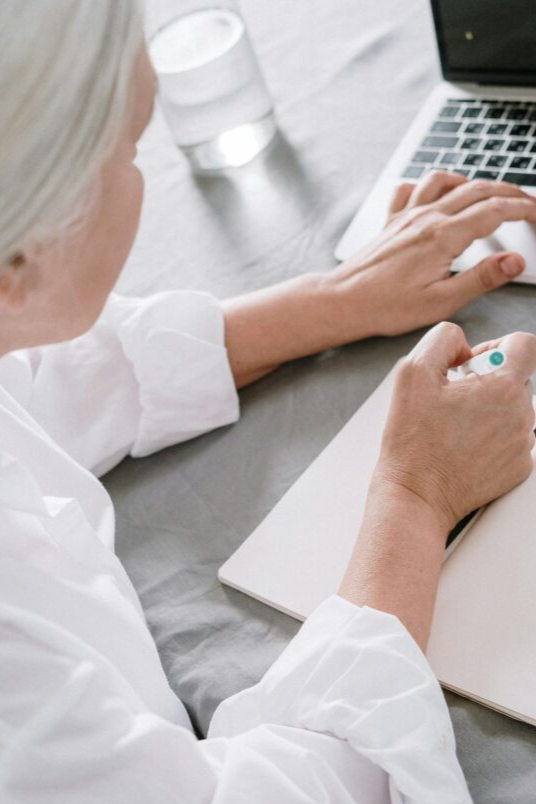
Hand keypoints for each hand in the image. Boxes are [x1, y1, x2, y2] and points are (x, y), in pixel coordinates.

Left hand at [327, 173, 535, 338]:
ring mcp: (407, 215)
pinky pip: (413, 188)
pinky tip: (438, 193)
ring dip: (474, 181)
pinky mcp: (392, 221)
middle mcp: (426, 218)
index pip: (496, 211)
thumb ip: (481, 278)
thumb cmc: (386, 306)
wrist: (343, 301)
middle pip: (478, 190)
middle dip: (510, 193)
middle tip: (528, 204)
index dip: (525, 208)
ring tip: (491, 193)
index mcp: (443, 237)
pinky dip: (432, 184)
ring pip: (447, 181)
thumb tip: (514, 260)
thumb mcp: (442, 301)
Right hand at [374, 322, 535, 532]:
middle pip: (517, 377)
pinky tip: (464, 446)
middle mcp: (522, 415)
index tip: (473, 363)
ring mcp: (524, 444)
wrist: (416, 495)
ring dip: (490, 409)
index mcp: (503, 388)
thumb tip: (464, 345)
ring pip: (515, 408)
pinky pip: (514, 438)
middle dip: (487, 380)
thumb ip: (443, 339)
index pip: (524, 344)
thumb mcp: (412, 372)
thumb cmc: (412, 440)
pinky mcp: (520, 468)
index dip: (496, 345)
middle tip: (453, 399)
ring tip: (455, 426)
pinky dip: (493, 436)